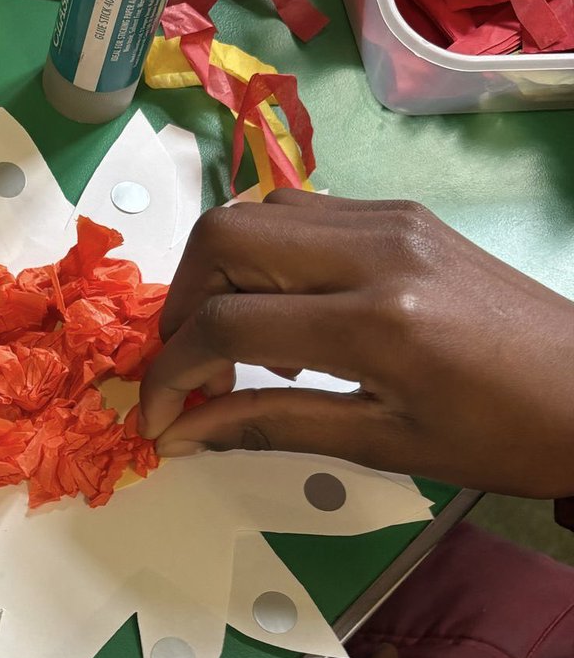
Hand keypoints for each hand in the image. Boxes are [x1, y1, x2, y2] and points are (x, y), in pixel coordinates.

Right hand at [138, 191, 573, 496]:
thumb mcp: (381, 444)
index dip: (171, 372)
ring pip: (254, 213)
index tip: (157, 416)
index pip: (227, 324)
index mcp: (376, 321)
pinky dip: (261, 260)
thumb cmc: (502, 436)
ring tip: (233, 348)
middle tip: (188, 369)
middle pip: (223, 237)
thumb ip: (269, 425)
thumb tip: (182, 433)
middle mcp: (375, 248)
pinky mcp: (400, 213)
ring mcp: (389, 218)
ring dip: (216, 276)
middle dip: (180, 306)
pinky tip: (283, 317)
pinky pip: (298, 214)